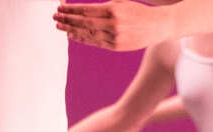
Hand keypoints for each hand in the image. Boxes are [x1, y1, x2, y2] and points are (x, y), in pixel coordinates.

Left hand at [54, 1, 174, 51]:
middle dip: (68, 20)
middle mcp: (113, 24)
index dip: (71, 10)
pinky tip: (73, 36)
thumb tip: (82, 9)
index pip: (86, 10)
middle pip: (84, 22)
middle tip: (55, 17)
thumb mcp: (121, 1)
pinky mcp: (117, 46)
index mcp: (113, 9)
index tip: (59, 8)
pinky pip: (96, 42)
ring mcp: (115, 37)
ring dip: (72, 30)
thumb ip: (103, 5)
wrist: (157, 26)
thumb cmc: (137, 10)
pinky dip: (83, 39)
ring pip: (88, 34)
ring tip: (60, 27)